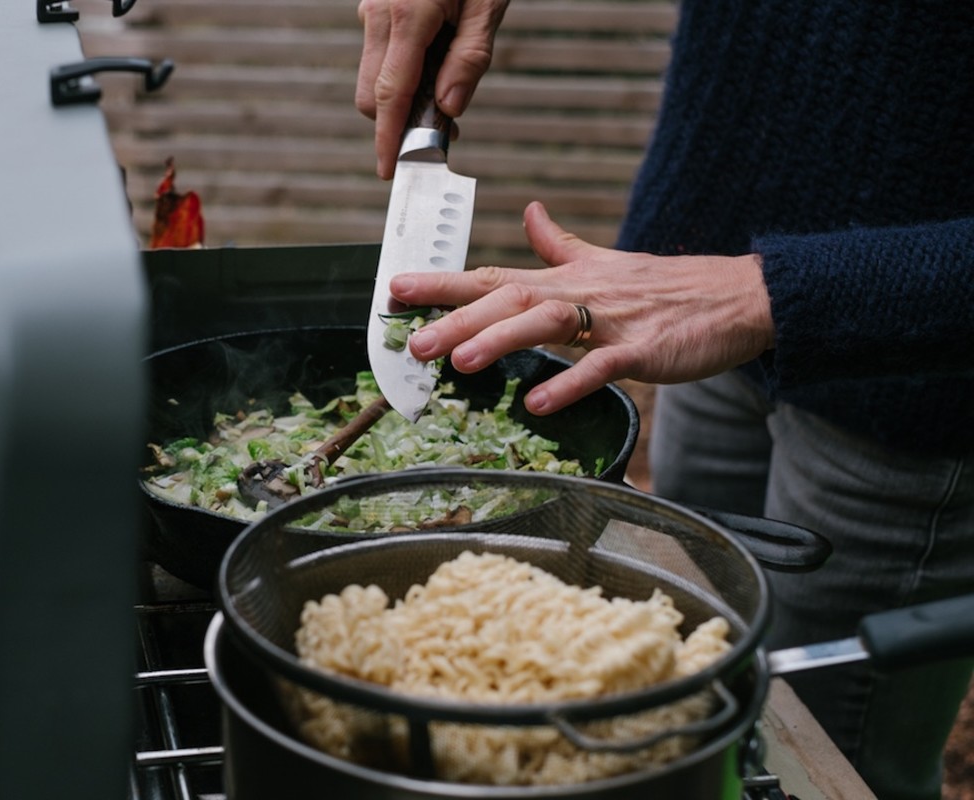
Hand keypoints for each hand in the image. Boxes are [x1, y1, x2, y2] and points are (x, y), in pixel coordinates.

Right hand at [356, 0, 509, 178]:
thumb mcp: (489, 5)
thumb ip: (469, 59)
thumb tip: (449, 108)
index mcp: (407, 15)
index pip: (390, 95)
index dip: (389, 138)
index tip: (389, 170)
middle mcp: (378, 13)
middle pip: (373, 94)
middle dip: (399, 123)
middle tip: (446, 133)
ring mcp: (372, 9)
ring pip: (374, 77)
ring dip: (403, 100)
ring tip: (446, 95)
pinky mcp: (375, 6)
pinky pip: (380, 55)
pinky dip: (402, 75)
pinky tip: (433, 67)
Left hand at [390, 202, 776, 413]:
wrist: (739, 296)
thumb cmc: (667, 287)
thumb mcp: (605, 261)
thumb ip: (560, 244)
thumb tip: (531, 212)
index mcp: (566, 278)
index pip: (493, 275)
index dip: (444, 283)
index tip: (396, 289)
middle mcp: (580, 293)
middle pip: (508, 298)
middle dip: (456, 318)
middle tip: (411, 342)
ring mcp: (613, 320)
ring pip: (547, 323)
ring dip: (501, 341)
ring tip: (458, 363)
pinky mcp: (644, 349)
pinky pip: (602, 365)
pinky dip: (570, 381)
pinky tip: (538, 403)